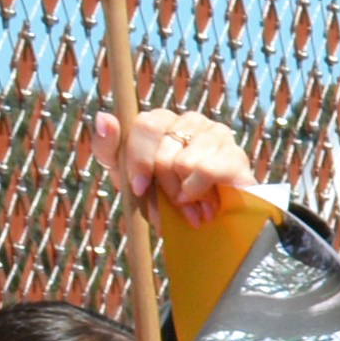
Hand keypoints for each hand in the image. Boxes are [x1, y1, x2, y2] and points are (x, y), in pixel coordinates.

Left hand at [80, 106, 266, 222]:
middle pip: (163, 151)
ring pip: (183, 163)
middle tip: (171, 203)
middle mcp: (189, 121)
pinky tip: (206, 204)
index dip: (140, 159)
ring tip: (191, 206)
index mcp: (161, 122)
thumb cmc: (162, 195)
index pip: (145, 125)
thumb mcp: (125, 175)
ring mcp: (215, 134)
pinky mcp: (235, 154)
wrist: (205, 223)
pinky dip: (200, 193)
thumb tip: (104, 117)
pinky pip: (206, 170)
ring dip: (184, 194)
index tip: (139, 188)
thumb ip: (109, 147)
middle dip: (163, 185)